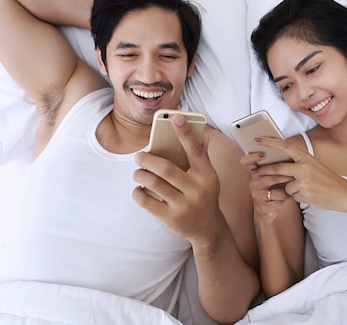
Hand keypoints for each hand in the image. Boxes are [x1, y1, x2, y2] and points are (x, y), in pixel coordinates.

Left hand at [132, 114, 224, 242]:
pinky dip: (138, 193)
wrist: (208, 229)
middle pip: (166, 168)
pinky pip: (147, 202)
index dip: (185, 133)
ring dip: (140, 175)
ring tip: (137, 172)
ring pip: (154, 184)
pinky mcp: (171, 218)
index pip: (195, 150)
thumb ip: (203, 156)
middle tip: (138, 155)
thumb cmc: (205, 196)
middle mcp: (196, 189)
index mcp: (206, 175)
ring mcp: (183, 205)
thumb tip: (202, 134)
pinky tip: (138, 189)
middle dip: (147, 159)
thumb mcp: (209, 177)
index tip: (175, 118)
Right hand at [239, 140, 294, 223]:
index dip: (251, 157)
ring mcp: (256, 194)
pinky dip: (287, 195)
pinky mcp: (263, 206)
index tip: (263, 154)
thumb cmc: (275, 190)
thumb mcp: (275, 177)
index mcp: (255, 173)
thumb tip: (289, 152)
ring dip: (284, 180)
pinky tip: (291, 195)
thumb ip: (277, 165)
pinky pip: (277, 197)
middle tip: (291, 167)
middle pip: (263, 172)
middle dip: (278, 169)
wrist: (271, 210)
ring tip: (294, 179)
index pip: (246, 162)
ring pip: (271, 183)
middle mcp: (253, 182)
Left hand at [250, 136, 346, 212]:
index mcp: (307, 158)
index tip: (259, 139)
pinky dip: (298, 197)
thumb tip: (281, 167)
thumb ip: (299, 166)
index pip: (286, 147)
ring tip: (308, 189)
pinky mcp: (304, 195)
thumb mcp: (315, 167)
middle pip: (278, 168)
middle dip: (266, 171)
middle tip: (257, 171)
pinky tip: (310, 196)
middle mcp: (304, 168)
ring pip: (286, 187)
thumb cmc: (328, 180)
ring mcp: (304, 182)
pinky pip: (293, 197)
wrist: (344, 195)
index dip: (271, 142)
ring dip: (291, 190)